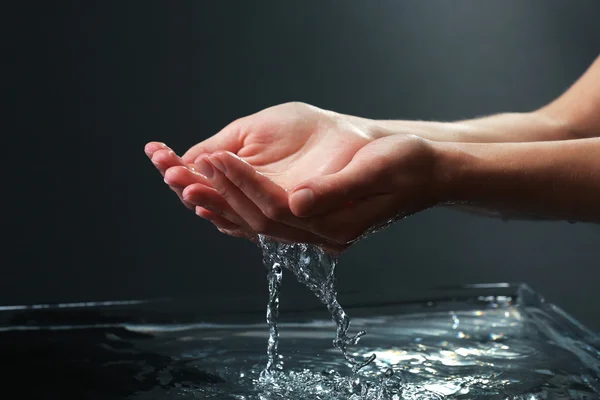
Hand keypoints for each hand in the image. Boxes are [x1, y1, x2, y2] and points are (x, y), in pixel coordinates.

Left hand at [201, 132, 439, 246]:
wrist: (426, 173)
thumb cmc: (406, 165)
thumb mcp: (377, 169)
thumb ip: (338, 189)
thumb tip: (297, 200)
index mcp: (335, 225)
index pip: (275, 208)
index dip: (242, 183)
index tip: (215, 156)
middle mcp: (320, 235)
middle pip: (258, 220)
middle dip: (221, 193)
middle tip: (185, 168)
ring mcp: (316, 231)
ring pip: (257, 222)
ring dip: (222, 202)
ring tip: (188, 181)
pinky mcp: (313, 220)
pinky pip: (267, 219)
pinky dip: (239, 207)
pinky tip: (217, 195)